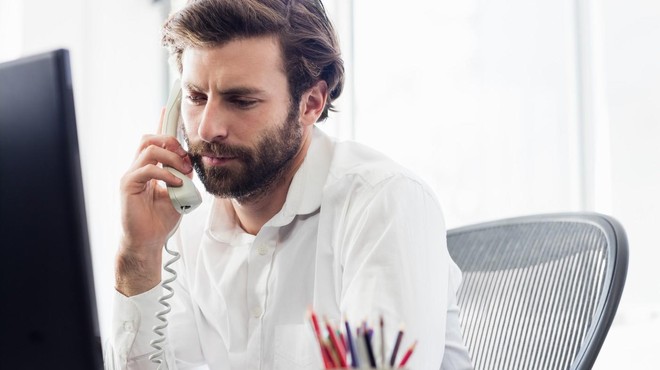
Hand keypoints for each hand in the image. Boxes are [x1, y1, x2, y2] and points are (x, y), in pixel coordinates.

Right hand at [115, 109, 192, 295]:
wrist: (148, 241)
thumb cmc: (161, 219)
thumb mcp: (180, 193)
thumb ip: (183, 176)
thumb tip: (191, 162)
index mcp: (150, 167)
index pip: (155, 140)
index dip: (162, 123)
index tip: (169, 107)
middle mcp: (138, 167)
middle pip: (150, 138)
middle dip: (171, 142)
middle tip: (186, 159)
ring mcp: (131, 175)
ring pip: (148, 149)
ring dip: (171, 157)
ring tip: (183, 171)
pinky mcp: (128, 185)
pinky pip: (147, 169)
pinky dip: (165, 173)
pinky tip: (176, 183)